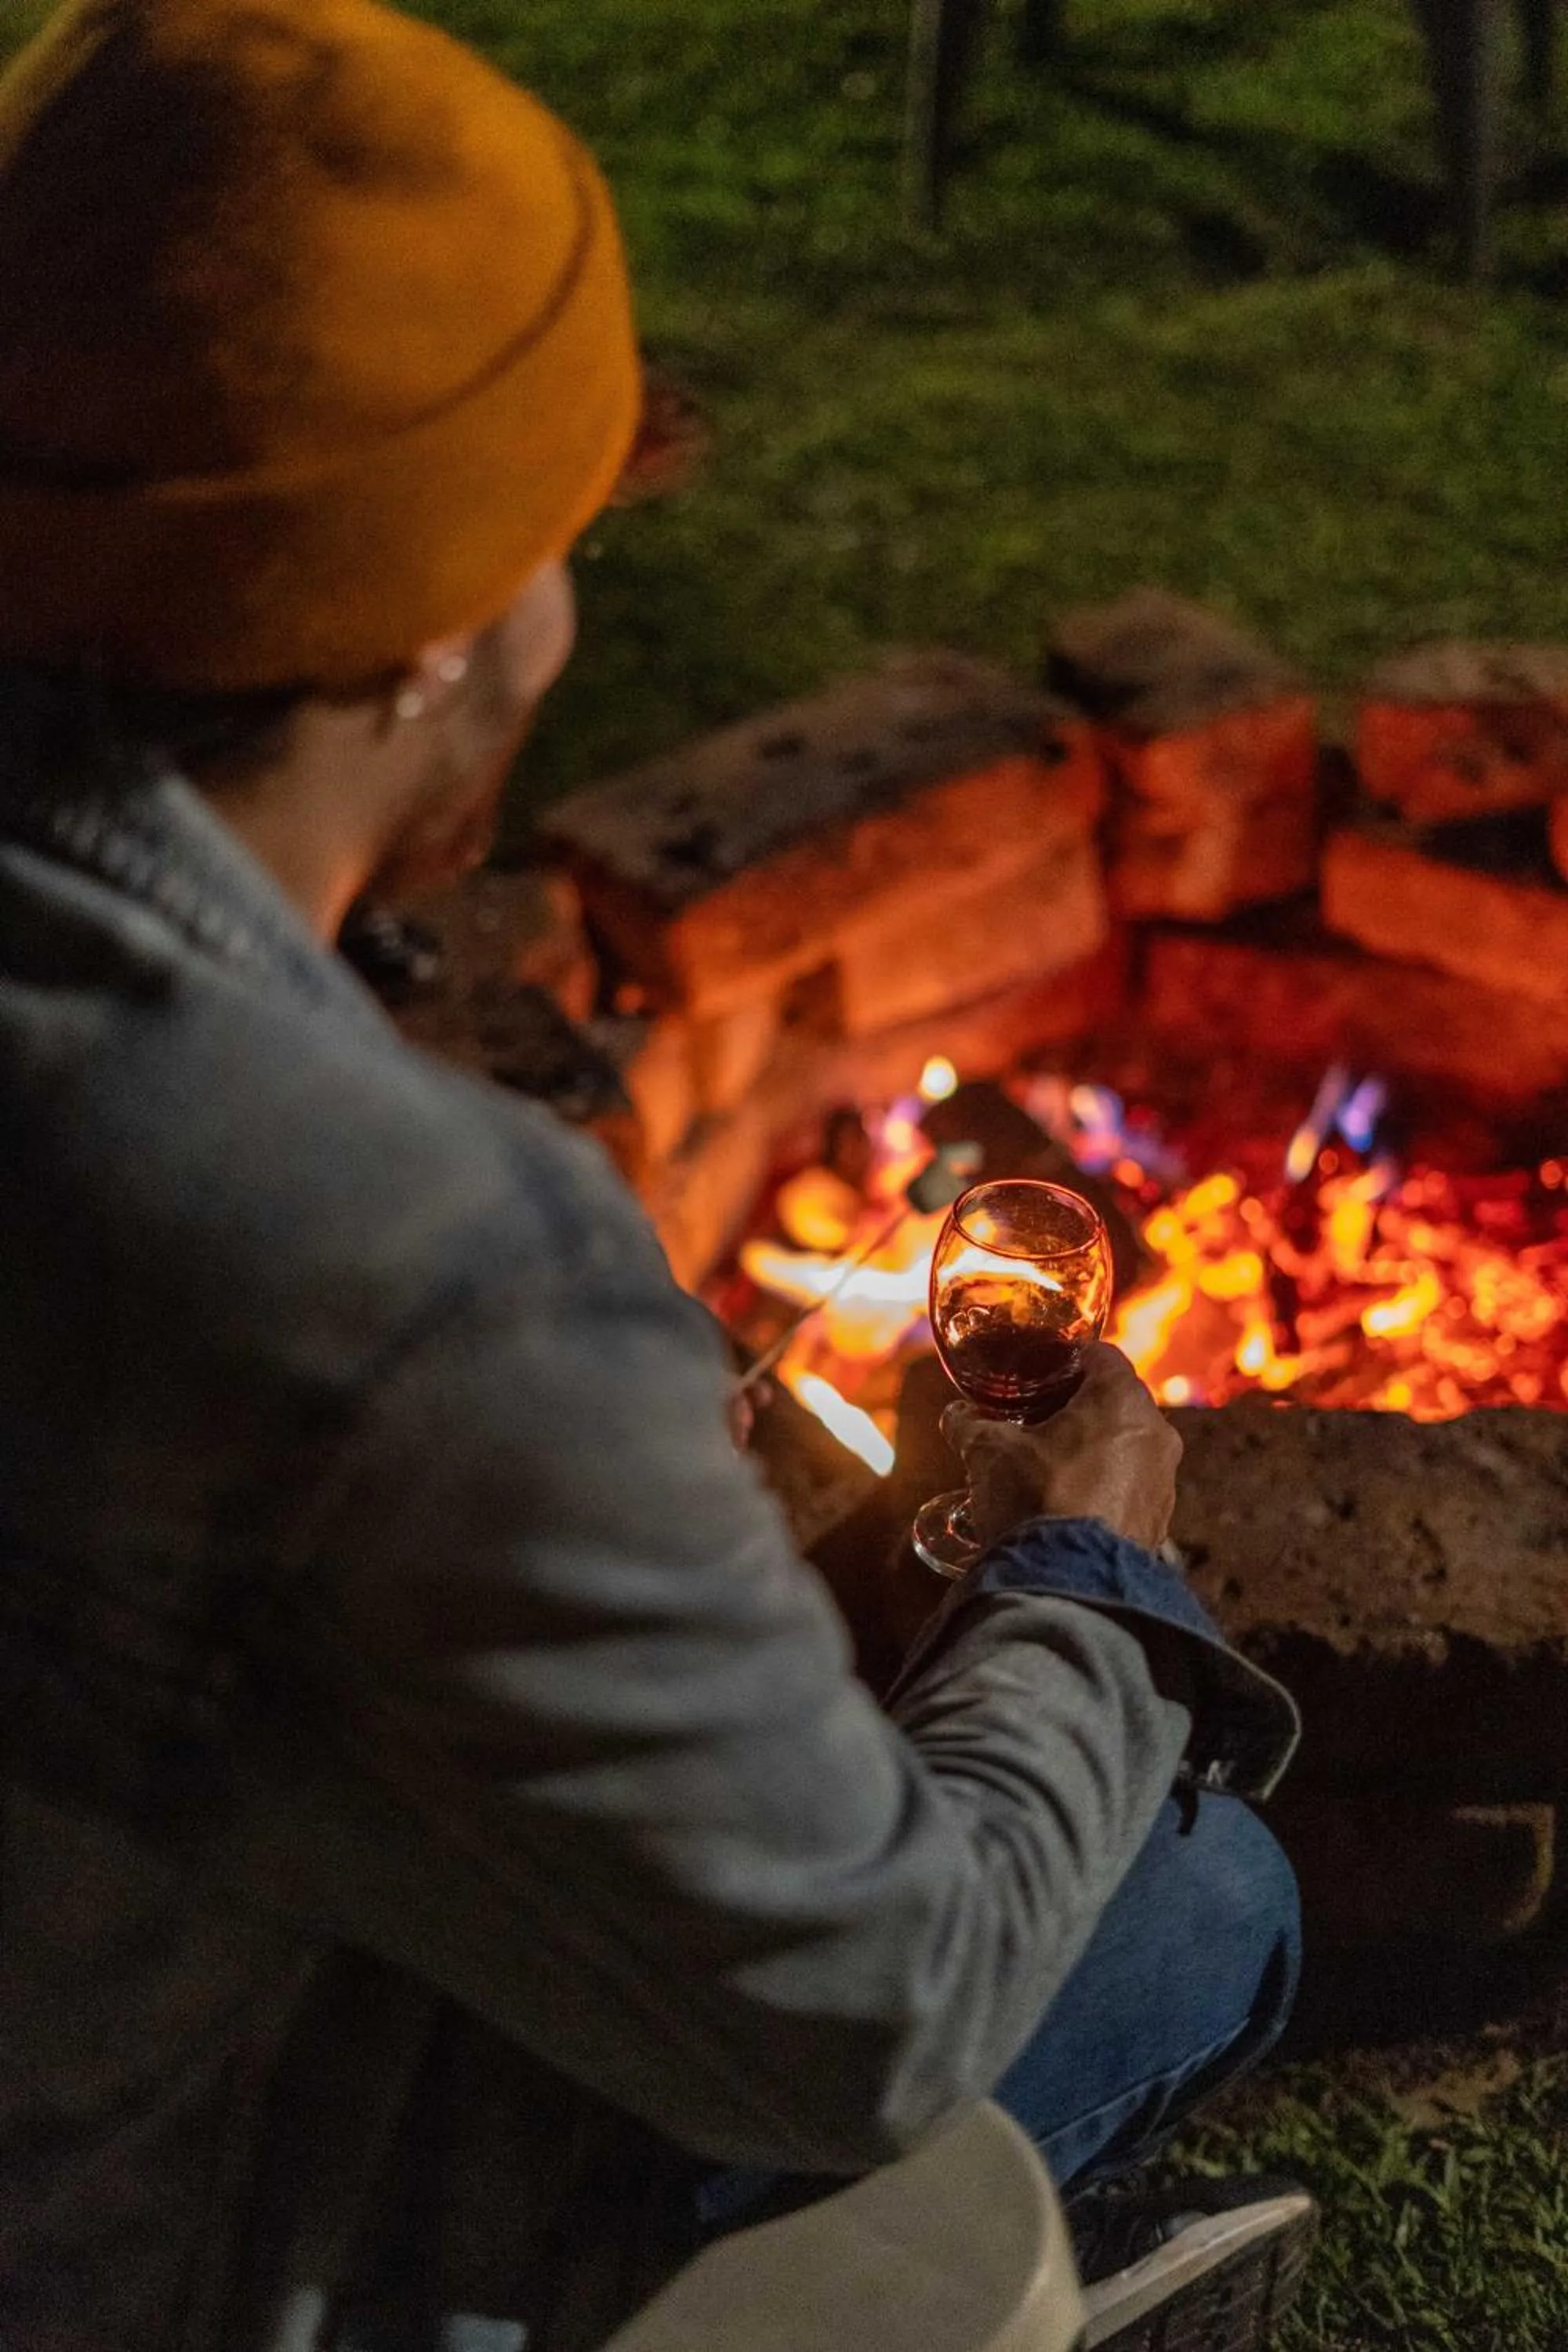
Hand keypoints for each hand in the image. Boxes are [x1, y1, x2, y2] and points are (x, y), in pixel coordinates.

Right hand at [942, 1342, 1181, 1552]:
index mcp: (1121, 1401)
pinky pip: (1132, 1489)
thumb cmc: (1034, 1500)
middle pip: (1118, 1402)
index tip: (1044, 1370)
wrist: (1068, 1585)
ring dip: (1095, 1450)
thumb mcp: (989, 1454)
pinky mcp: (1159, 1522)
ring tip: (1051, 1468)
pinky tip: (1070, 1505)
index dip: (1069, 1358)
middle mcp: (1155, 1434)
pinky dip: (1106, 1487)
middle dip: (1079, 1408)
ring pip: (1129, 1447)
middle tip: (1039, 1420)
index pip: (1102, 1355)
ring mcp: (1164, 1481)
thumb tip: (955, 1415)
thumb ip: (970, 1425)